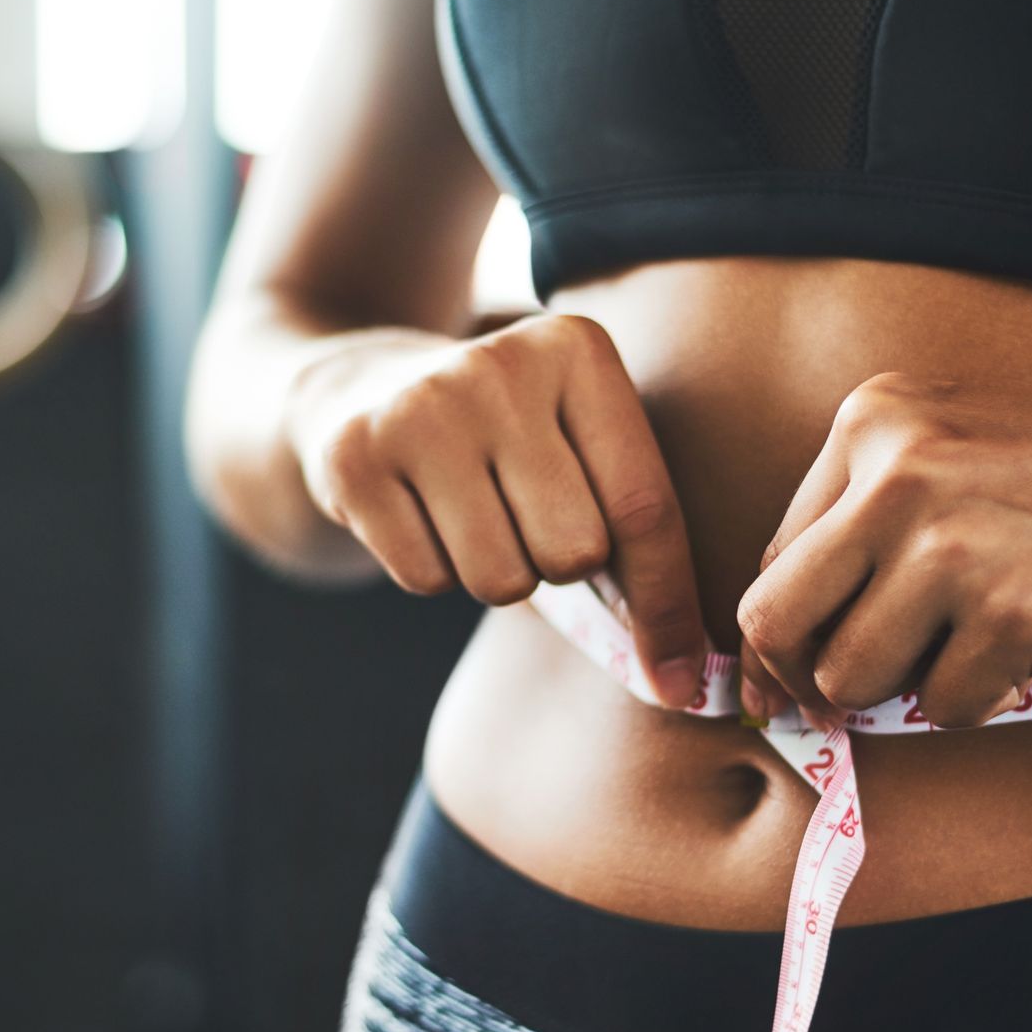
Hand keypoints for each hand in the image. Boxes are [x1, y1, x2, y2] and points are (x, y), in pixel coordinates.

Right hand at [288, 313, 709, 705]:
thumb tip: (678, 676)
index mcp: (577, 349)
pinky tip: (418, 514)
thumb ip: (635, 531)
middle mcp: (498, 365)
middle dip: (560, 568)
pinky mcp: (352, 458)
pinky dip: (434, 570)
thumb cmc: (505, 442)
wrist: (361, 388)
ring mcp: (417, 407)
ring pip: (500, 580)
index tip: (678, 682)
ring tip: (473, 516)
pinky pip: (426, 581)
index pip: (644, 507)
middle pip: (573, 552)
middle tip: (528, 525)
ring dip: (496, 575)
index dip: (667, 607)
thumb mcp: (578, 442)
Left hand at [736, 373, 1031, 727]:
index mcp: (871, 422)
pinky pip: (945, 706)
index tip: (791, 685)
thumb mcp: (960, 448)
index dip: (780, 639)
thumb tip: (781, 652)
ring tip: (972, 651)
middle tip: (842, 710)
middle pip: (776, 622)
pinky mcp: (1010, 613)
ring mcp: (949, 544)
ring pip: (851, 679)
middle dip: (806, 682)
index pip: (773, 558)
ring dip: (907, 691)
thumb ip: (869, 521)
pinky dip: (983, 700)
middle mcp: (895, 472)